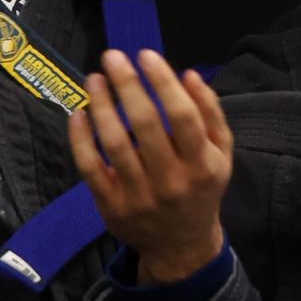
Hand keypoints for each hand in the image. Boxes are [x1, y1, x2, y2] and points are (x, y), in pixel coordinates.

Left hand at [67, 47, 233, 283]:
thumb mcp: (221, 153)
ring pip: (114, 143)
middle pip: (145, 124)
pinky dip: (81, 139)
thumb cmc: (201, 188)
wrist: (180, 246)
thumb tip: (189, 75)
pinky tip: (79, 113)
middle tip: (113, 56)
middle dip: (127, 84)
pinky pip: (90, 168)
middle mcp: (170, 180)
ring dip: (101, 105)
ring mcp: (138, 196)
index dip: (162, 82)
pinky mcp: (111, 206)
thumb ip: (210, 113)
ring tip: (95, 78)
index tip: (146, 55)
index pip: (182, 115)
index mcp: (201, 165)